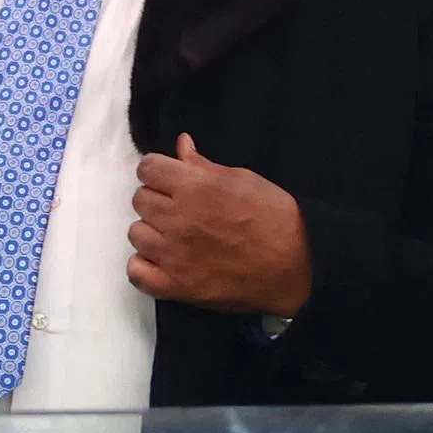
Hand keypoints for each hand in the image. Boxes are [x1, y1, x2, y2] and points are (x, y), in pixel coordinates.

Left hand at [127, 133, 311, 316]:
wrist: (297, 263)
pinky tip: (162, 260)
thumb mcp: (241, 178)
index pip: (147, 168)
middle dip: (156, 197)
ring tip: (173, 234)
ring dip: (152, 230)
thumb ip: (203, 164)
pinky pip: (137, 273)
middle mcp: (178, 219)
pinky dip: (145, 266)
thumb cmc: (273, 214)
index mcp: (194, 186)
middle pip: (140, 199)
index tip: (168, 177)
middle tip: (177, 206)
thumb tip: (181, 145)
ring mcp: (174, 255)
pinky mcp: (177, 287)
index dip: (157, 170)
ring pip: (136, 233)